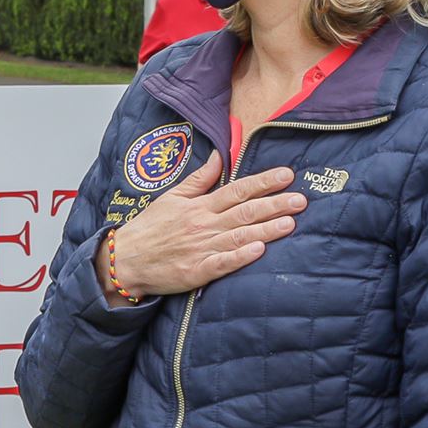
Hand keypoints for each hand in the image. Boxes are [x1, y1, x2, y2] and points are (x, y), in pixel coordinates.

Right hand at [101, 151, 306, 298]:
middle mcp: (204, 224)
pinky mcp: (198, 271)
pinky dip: (241, 256)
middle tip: (301, 200)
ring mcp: (202, 248)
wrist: (126, 259)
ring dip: (266, 229)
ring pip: (239, 236)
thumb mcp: (172, 197)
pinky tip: (260, 251)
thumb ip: (199, 178)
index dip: (263, 182)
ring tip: (290, 223)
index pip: (237, 190)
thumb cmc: (150, 228)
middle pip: (244, 212)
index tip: (286, 175)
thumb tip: (220, 156)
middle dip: (274, 204)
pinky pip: (223, 263)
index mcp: (200, 206)